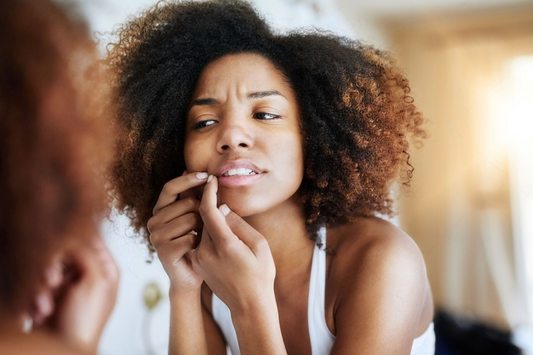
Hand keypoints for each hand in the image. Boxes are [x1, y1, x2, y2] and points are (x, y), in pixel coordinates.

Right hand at [39, 235, 118, 353]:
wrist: (63, 350)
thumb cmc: (85, 324)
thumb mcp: (95, 282)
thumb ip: (88, 254)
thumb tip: (78, 234)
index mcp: (107, 269)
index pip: (93, 240)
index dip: (76, 240)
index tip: (65, 244)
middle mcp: (88, 274)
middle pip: (66, 252)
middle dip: (54, 267)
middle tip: (52, 280)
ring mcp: (69, 286)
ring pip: (49, 268)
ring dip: (42, 287)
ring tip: (45, 305)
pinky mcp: (51, 297)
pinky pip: (38, 286)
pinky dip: (36, 299)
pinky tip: (41, 312)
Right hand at [147, 171, 208, 293]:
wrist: (191, 276)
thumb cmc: (196, 243)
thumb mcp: (194, 218)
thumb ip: (193, 198)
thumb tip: (197, 172)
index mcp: (159, 211)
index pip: (170, 187)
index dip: (188, 179)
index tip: (207, 175)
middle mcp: (153, 222)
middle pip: (187, 203)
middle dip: (204, 212)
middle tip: (206, 226)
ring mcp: (156, 238)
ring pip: (191, 219)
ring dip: (204, 228)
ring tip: (202, 238)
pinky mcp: (163, 252)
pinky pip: (192, 237)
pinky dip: (201, 242)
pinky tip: (199, 249)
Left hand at [191, 175, 275, 312]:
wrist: (249, 305)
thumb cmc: (260, 274)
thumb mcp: (259, 245)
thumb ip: (239, 223)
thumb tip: (223, 208)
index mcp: (223, 245)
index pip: (208, 210)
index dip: (209, 193)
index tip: (212, 180)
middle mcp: (206, 252)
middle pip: (204, 219)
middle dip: (212, 207)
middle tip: (222, 197)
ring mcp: (199, 259)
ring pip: (202, 230)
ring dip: (212, 222)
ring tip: (227, 223)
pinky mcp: (197, 264)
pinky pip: (200, 241)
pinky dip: (208, 233)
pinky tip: (222, 236)